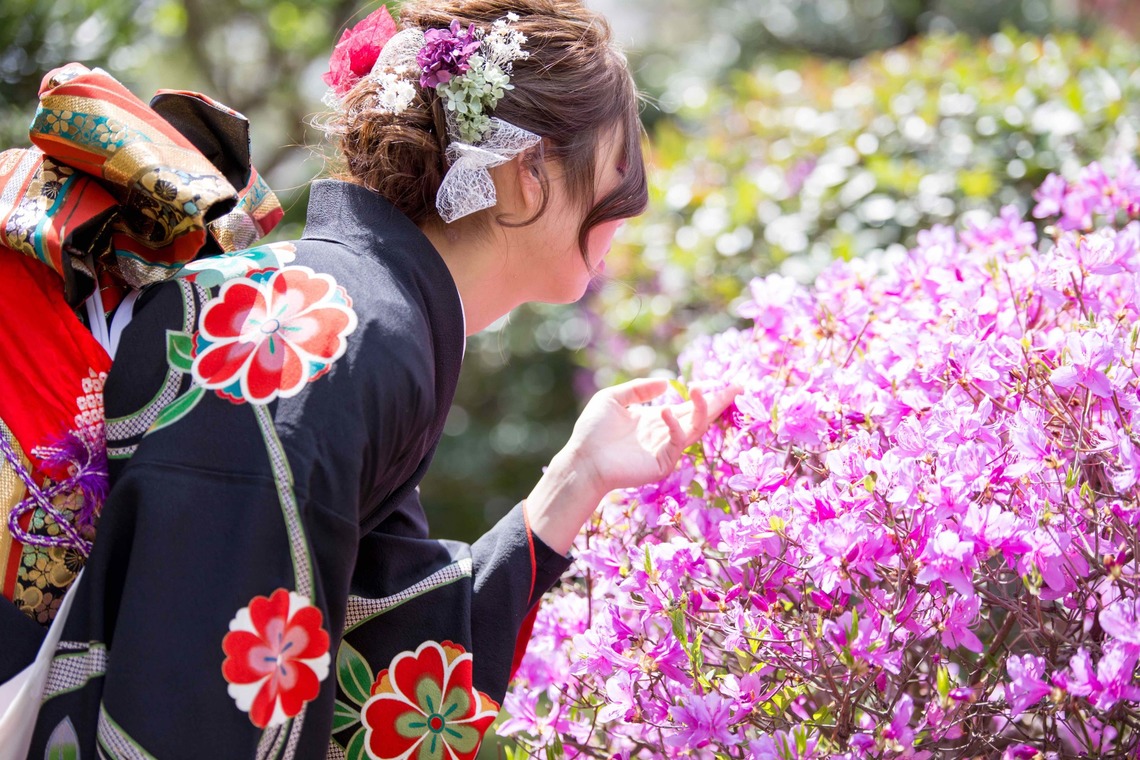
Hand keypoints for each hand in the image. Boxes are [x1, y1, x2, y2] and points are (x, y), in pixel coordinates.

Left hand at [564, 378, 738, 497]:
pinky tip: (665, 410)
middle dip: (718, 402)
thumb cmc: (593, 430)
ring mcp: (666, 450)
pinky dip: (675, 426)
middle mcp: (666, 434)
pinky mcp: (662, 464)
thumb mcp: (614, 398)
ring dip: (701, 409)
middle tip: (737, 386)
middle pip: (700, 416)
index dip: (706, 395)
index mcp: (657, 420)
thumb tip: (666, 383)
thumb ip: (639, 389)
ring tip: (699, 389)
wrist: (582, 459)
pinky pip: (676, 442)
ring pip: (694, 428)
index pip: (689, 407)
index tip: (725, 383)